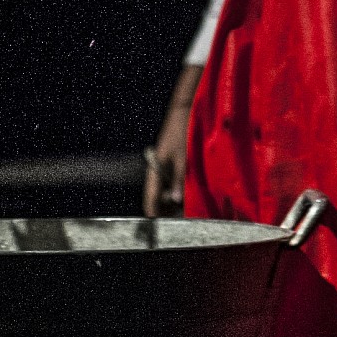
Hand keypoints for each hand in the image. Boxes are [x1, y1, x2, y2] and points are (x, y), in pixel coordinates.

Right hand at [142, 62, 201, 216]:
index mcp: (155, 168)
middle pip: (157, 195)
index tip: (157, 226)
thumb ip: (179, 180)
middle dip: (165, 208)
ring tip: (185, 210)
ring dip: (173, 199)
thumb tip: (176, 200)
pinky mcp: (170, 159)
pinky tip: (187, 193)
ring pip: (165, 188)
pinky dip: (176, 188)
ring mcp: (163, 164)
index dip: (153, 213)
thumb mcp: (184, 157)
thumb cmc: (183, 131)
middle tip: (178, 222)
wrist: (183, 109)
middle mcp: (156, 168)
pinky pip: (171, 179)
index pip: (149, 197)